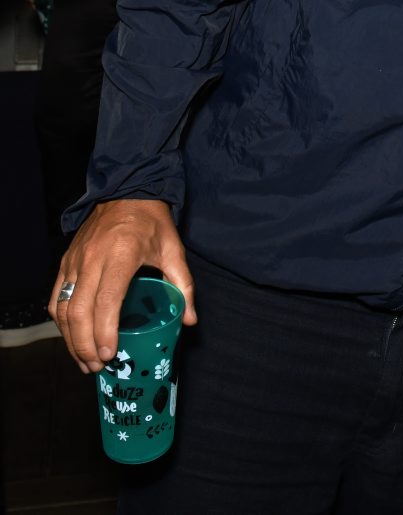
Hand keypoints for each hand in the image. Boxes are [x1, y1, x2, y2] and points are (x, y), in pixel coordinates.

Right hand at [50, 199, 196, 373]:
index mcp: (121, 253)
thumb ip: (183, 285)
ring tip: (85, 360)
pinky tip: (72, 338)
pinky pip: (57, 297)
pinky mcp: (66, 261)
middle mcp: (93, 258)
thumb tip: (190, 320)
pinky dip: (61, 322)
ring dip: (70, 339)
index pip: (106, 300)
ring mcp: (75, 260)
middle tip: (98, 366)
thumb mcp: (173, 249)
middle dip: (85, 344)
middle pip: (80, 310)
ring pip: (63, 307)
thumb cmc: (152, 222)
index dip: (104, 331)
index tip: (110, 354)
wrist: (127, 190)